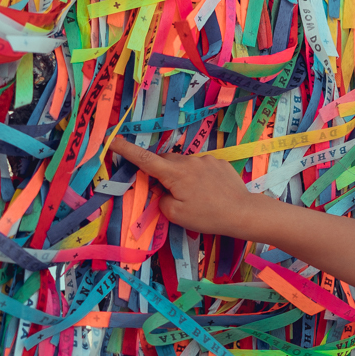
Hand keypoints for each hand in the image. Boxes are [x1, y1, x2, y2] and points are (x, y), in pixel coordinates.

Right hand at [110, 136, 271, 237]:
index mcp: (174, 173)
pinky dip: (199, 176)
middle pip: (165, 161)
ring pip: (185, 164)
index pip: (144, 159)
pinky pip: (202, 167)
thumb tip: (162, 191)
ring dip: (182, 176)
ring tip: (195, 196)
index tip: (111, 139)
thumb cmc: (207, 216)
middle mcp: (189, 161)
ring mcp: (207, 160)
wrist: (243, 212)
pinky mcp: (221, 163)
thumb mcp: (175, 214)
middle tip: (166, 191)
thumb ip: (161, 200)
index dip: (125, 149)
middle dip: (161, 172)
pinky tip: (209, 192)